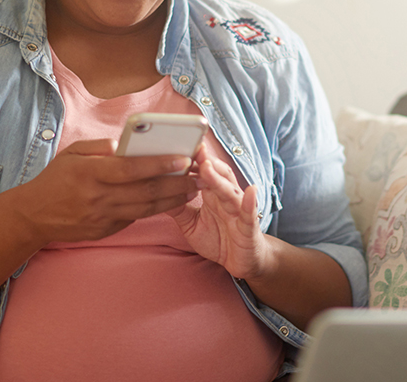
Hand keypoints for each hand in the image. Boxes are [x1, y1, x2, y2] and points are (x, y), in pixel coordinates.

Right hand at [17, 139, 197, 243]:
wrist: (34, 216)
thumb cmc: (56, 179)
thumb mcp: (72, 153)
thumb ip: (99, 148)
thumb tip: (123, 145)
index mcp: (91, 173)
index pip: (132, 169)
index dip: (160, 164)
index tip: (184, 158)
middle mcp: (99, 197)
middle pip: (146, 192)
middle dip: (177, 184)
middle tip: (200, 177)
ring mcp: (103, 217)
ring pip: (146, 208)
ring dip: (173, 200)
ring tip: (193, 190)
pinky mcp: (105, 230)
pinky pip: (135, 218)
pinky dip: (155, 210)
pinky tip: (171, 202)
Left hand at [168, 149, 273, 279]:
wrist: (241, 261)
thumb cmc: (218, 239)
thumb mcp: (190, 225)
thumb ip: (178, 208)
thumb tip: (155, 192)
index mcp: (213, 195)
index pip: (203, 172)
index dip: (193, 159)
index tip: (179, 145)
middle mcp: (227, 198)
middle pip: (218, 175)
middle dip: (206, 161)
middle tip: (192, 147)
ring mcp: (239, 211)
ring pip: (230, 191)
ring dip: (219, 179)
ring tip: (207, 166)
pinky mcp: (249, 227)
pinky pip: (250, 214)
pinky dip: (250, 203)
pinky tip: (251, 191)